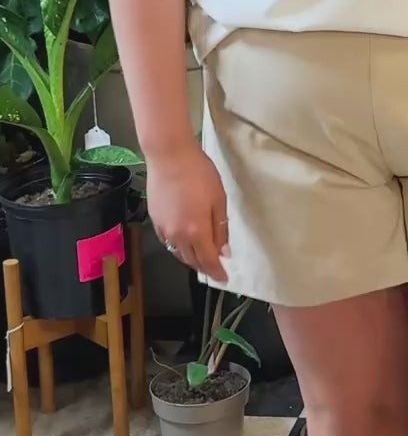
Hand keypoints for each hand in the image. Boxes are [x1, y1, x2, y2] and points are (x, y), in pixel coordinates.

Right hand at [147, 144, 229, 280]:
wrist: (169, 156)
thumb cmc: (199, 174)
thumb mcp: (218, 200)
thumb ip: (221, 229)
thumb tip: (224, 251)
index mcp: (197, 232)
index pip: (208, 261)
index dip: (217, 272)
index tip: (224, 279)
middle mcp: (178, 236)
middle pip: (192, 261)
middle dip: (205, 267)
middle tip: (215, 269)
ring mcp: (164, 229)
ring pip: (179, 253)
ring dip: (191, 259)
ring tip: (202, 258)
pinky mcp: (155, 220)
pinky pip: (169, 242)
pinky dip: (179, 247)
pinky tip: (185, 242)